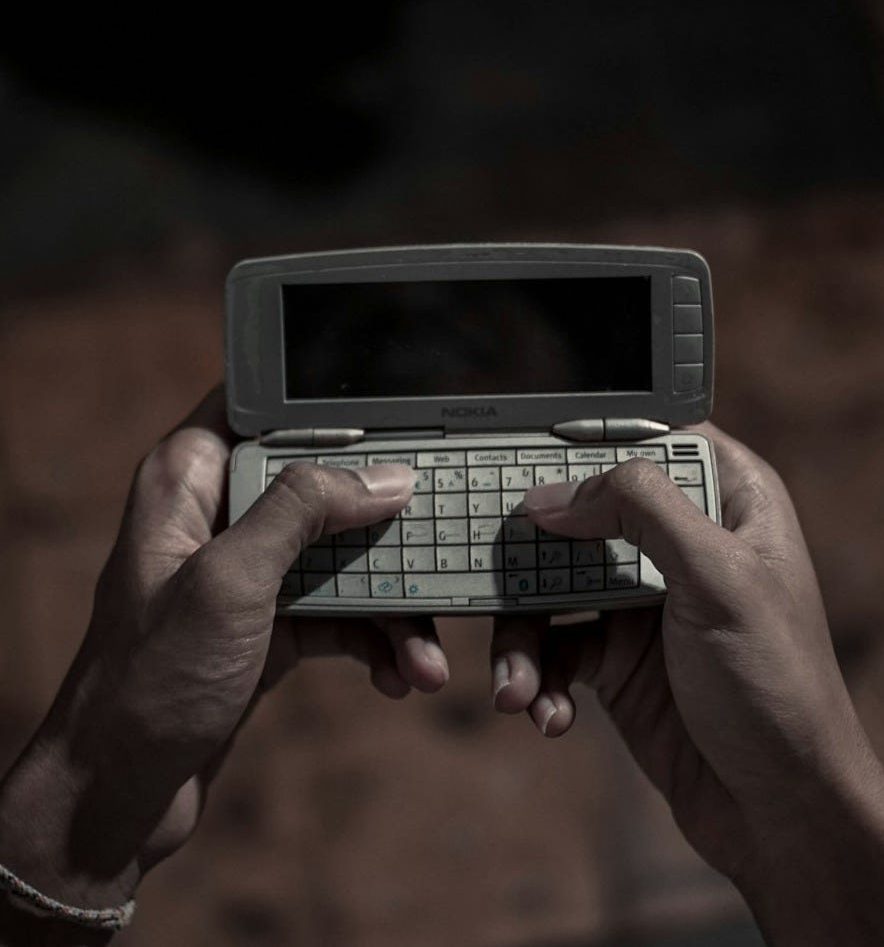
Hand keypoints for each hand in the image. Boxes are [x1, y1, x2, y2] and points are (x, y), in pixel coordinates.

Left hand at [0, 388, 448, 920]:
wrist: (121, 792)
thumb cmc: (153, 678)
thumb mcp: (229, 581)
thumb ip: (303, 512)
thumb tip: (386, 476)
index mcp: (191, 479)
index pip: (267, 412)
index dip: (333, 414)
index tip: (402, 427)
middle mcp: (223, 515)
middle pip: (325, 487)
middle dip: (387, 527)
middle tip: (440, 547)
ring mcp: (253, 572)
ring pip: (344, 556)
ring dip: (394, 606)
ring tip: (427, 660)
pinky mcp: (275, 622)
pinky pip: (343, 612)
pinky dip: (375, 643)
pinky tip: (400, 676)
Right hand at [490, 425, 883, 943]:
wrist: (778, 809)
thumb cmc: (774, 684)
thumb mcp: (718, 578)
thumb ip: (640, 513)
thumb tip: (552, 495)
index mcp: (728, 503)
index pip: (653, 441)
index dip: (590, 440)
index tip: (527, 455)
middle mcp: (680, 544)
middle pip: (585, 512)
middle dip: (531, 548)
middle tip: (485, 570)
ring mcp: (642, 601)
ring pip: (553, 585)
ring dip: (522, 636)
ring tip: (515, 686)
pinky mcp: (614, 658)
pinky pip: (555, 649)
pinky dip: (539, 679)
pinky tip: (546, 714)